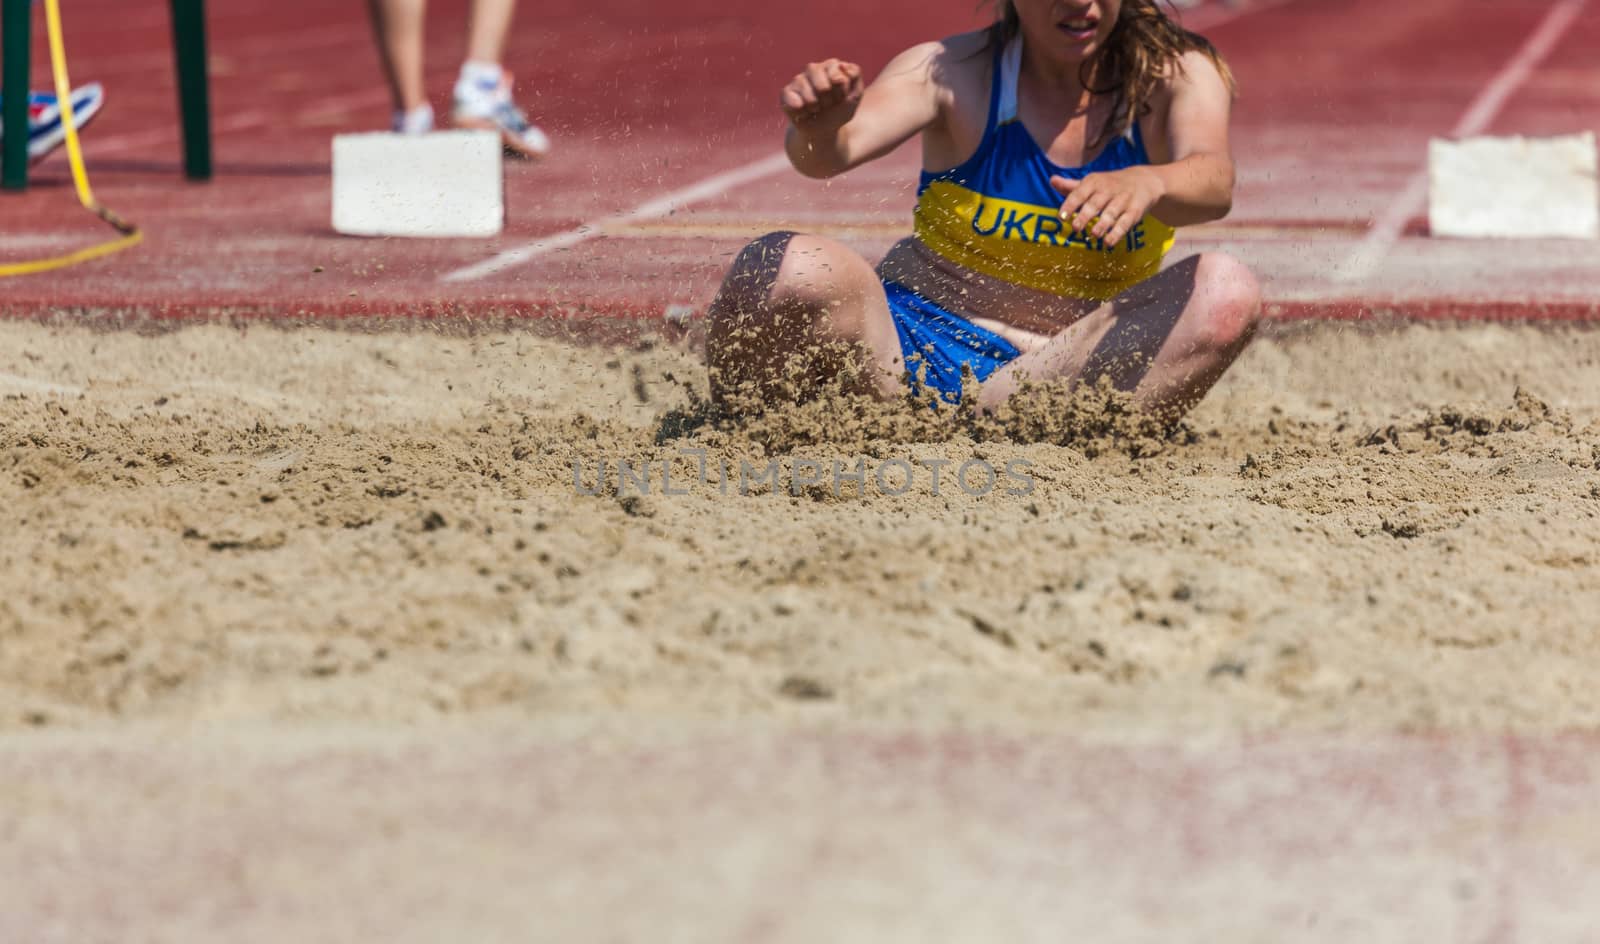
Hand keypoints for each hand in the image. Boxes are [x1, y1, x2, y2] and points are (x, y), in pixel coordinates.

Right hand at [780, 59, 864, 125]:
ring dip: (815, 106)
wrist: (824, 129)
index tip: (841, 97)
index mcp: (831, 66)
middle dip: (827, 99)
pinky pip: (792, 100)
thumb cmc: (840, 109)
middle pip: (821, 82)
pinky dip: (801, 111)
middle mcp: (814, 69)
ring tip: (817, 108)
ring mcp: (799, 80)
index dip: (841, 92)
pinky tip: (804, 112)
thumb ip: (855, 75)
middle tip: (828, 103)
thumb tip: (842, 64)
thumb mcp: (855, 95)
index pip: (837, 76)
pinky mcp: (786, 92)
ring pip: (807, 93)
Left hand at [1051, 167, 1165, 246]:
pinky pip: (1125, 223)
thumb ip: (1071, 186)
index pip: (1080, 193)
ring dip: (1102, 224)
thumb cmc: (1110, 185)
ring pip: (1111, 213)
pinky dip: (1117, 233)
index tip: (1062, 217)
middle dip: (1085, 215)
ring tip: (1093, 234)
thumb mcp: (1092, 182)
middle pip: (1095, 203)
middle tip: (1076, 227)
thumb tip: (1052, 181)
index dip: (1070, 205)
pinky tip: (1108, 242)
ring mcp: (1123, 200)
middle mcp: (1108, 189)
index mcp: (1094, 182)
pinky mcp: (1135, 211)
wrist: (1144, 180)